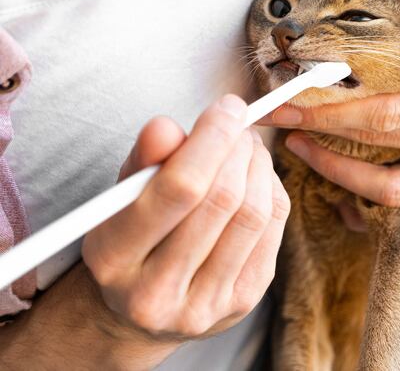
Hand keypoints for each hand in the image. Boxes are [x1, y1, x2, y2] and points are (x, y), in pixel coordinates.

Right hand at [82, 95, 289, 342]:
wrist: (142, 306)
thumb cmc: (131, 234)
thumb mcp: (122, 195)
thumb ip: (144, 160)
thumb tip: (166, 126)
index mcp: (114, 259)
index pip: (178, 189)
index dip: (211, 139)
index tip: (227, 107)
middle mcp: (157, 292)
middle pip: (222, 201)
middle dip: (237, 148)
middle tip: (238, 124)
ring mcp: (204, 305)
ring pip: (253, 215)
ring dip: (259, 166)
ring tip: (248, 146)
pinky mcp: (242, 301)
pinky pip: (272, 230)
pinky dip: (271, 191)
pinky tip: (257, 176)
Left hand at [261, 0, 399, 217]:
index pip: (386, 110)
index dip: (327, 111)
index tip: (282, 102)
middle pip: (381, 144)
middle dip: (320, 132)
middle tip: (278, 119)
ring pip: (394, 191)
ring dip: (338, 173)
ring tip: (301, 147)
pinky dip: (377, 203)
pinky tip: (345, 183)